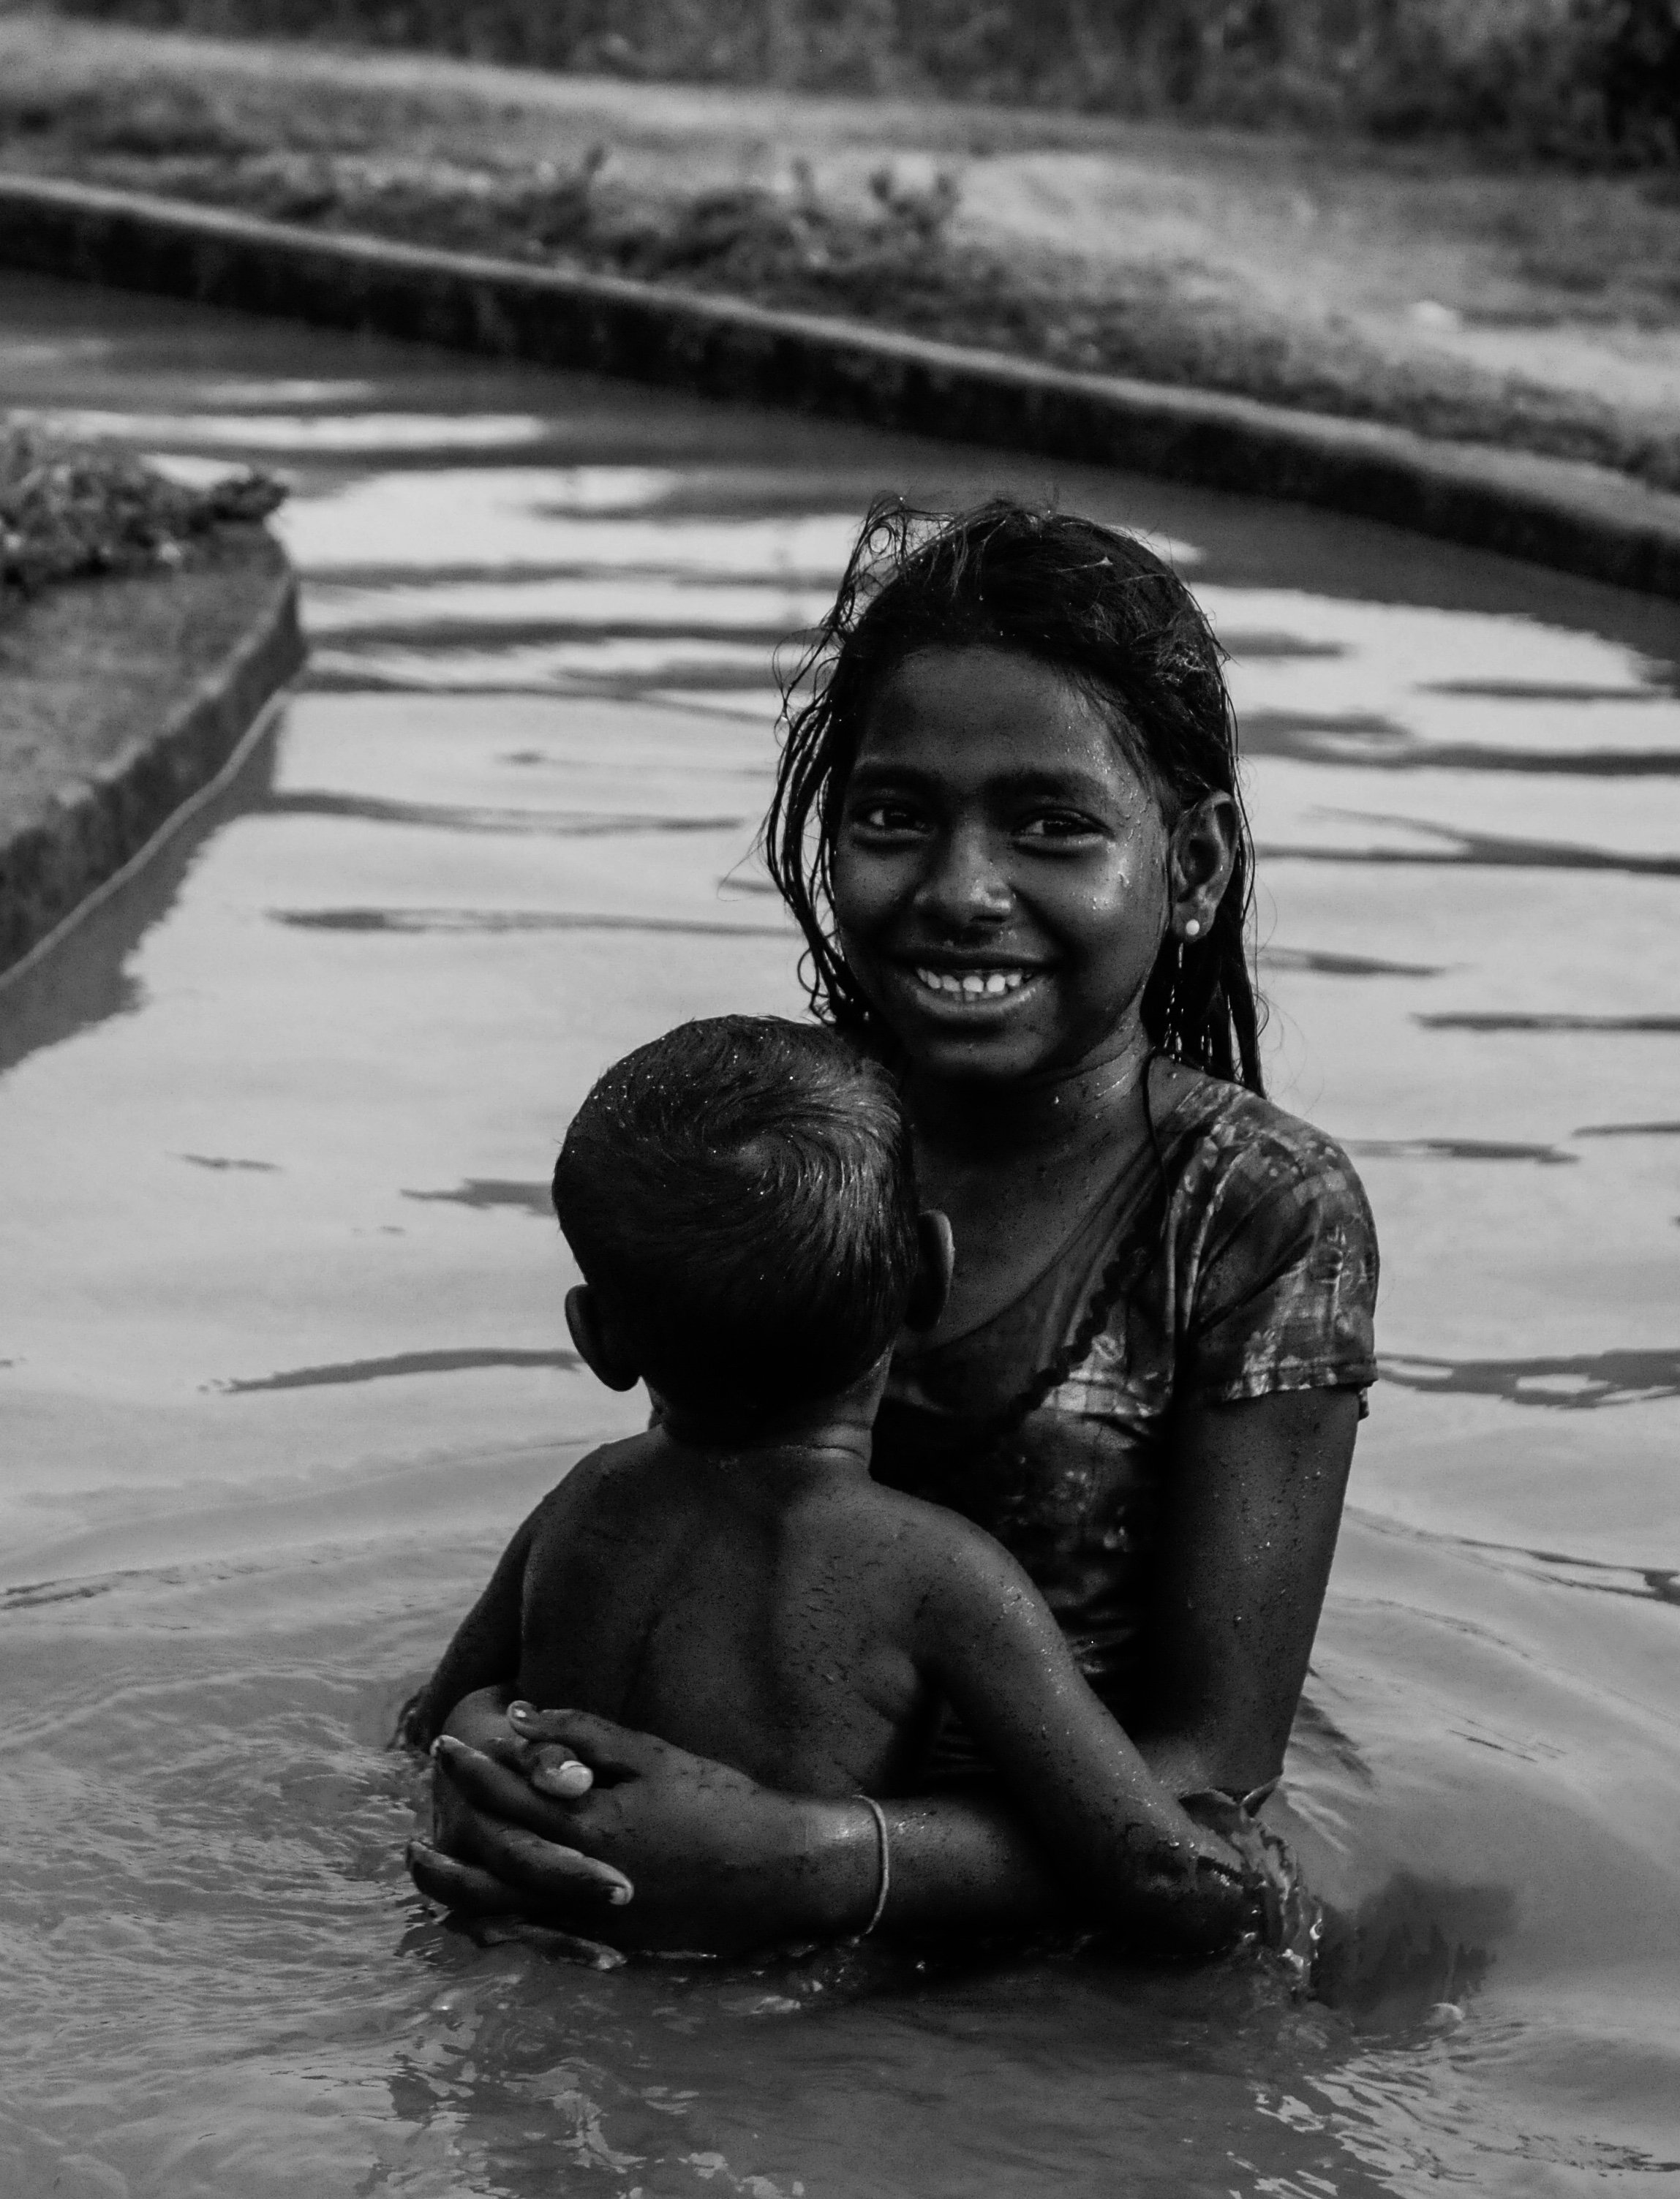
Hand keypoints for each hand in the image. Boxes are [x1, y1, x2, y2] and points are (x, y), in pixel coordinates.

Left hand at [410, 1696, 873, 1956]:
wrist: (775, 1870)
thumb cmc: (719, 1801)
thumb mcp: (652, 1756)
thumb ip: (584, 1735)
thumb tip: (520, 1715)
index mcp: (590, 1824)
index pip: (510, 1794)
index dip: (473, 1768)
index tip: (443, 1744)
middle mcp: (580, 1877)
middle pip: (492, 1859)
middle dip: (453, 1826)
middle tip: (422, 1803)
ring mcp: (592, 1919)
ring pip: (502, 1911)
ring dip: (456, 1889)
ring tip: (425, 1867)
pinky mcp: (610, 1942)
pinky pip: (536, 1943)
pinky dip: (499, 1930)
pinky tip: (477, 1920)